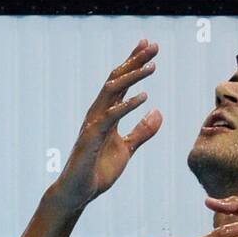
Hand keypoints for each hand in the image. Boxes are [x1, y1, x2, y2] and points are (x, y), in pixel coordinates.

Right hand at [52, 40, 162, 210]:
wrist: (79, 192)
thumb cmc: (99, 170)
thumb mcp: (127, 148)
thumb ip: (142, 131)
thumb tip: (158, 112)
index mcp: (107, 114)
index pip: (122, 83)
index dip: (135, 64)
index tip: (150, 47)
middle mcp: (99, 113)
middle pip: (117, 80)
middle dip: (135, 61)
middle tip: (153, 44)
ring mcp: (94, 124)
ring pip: (113, 93)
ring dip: (133, 77)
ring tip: (153, 65)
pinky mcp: (92, 138)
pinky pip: (111, 118)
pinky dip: (127, 106)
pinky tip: (144, 97)